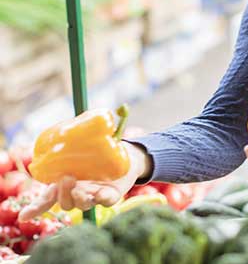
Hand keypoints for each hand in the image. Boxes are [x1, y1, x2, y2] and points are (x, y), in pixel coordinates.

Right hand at [18, 141, 151, 221]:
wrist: (126, 157)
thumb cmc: (98, 153)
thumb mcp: (80, 148)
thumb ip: (70, 144)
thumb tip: (64, 129)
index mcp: (65, 184)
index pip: (47, 200)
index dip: (36, 208)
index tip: (24, 216)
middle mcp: (78, 193)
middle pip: (65, 203)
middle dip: (63, 194)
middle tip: (67, 178)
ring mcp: (94, 196)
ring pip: (83, 205)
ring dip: (79, 198)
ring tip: (80, 187)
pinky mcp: (111, 196)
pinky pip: (105, 201)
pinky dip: (102, 198)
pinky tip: (100, 194)